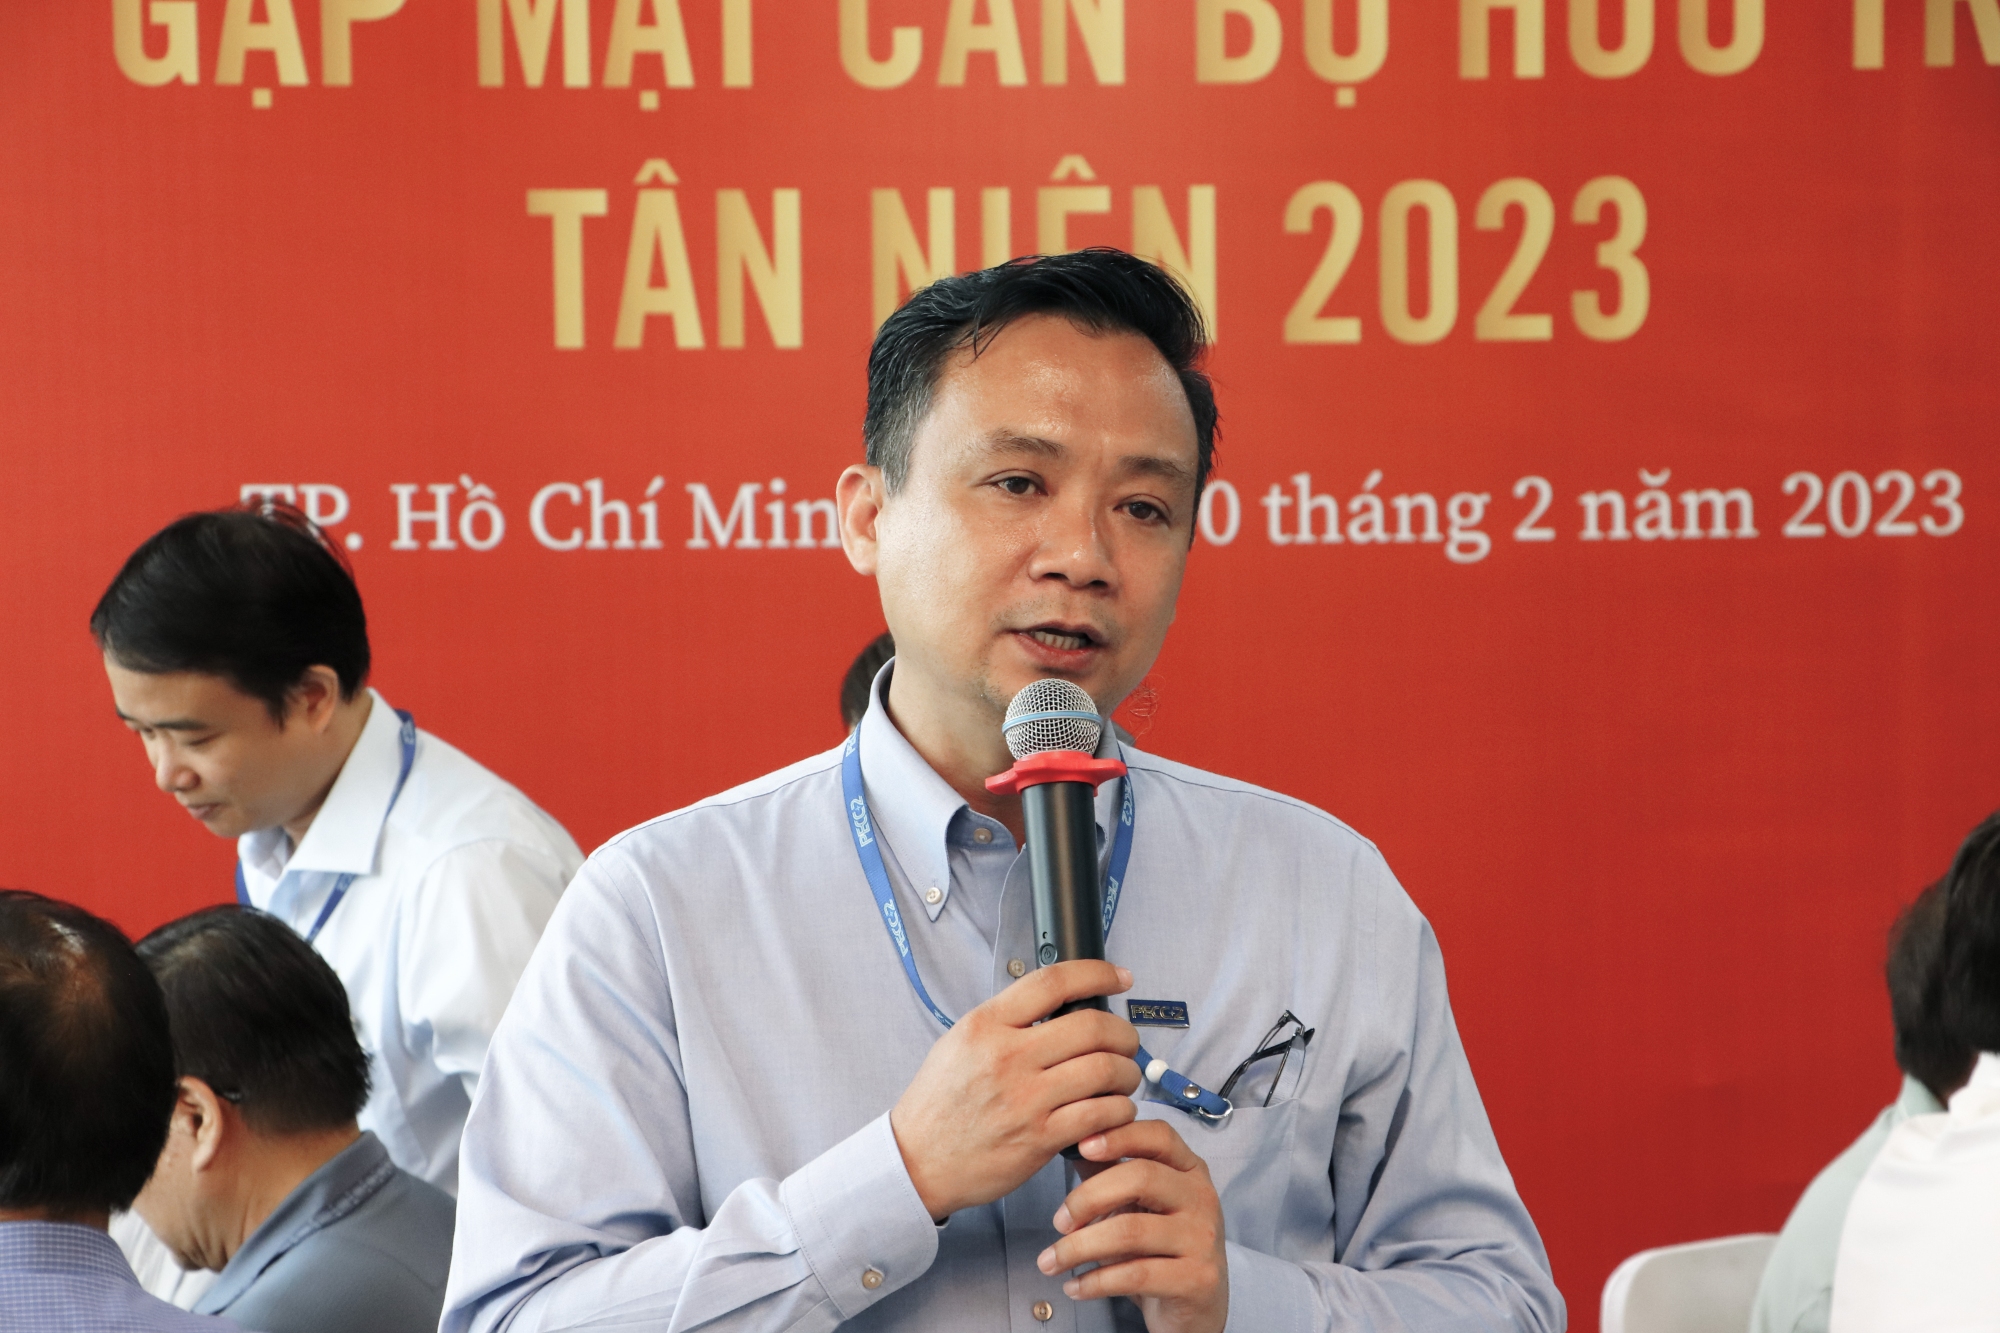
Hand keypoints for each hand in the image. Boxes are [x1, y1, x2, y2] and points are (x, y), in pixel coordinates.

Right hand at [890, 960, 1140, 1218]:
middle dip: (1123, 1033)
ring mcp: (1025, 1099)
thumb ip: (1007, 1021)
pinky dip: (1118, 1110)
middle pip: (1092, 1026)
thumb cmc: (940, 1102)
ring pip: (1105, 1070)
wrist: (918, 1161)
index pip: (1053, 982)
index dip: (1097, 972)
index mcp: (987, 1025)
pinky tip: (1113, 1110)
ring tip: (1123, 1079)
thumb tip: (1061, 1006)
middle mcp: (1007, 1056)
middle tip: (1126, 1042)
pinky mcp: (1039, 1138)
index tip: (1120, 976)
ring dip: (1127, 1073)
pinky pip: (1100, 1114)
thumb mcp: (961, 1042)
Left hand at [1036, 1119, 1227, 1332]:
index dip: (1120, 1136)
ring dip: (1079, 1247)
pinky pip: (1135, 1275)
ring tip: (1050, 1261)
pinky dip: (1094, 1282)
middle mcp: (1202, 1198)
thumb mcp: (1139, 1205)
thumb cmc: (1160, 1248)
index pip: (1159, 1136)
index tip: (1080, 1146)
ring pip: (1131, 1231)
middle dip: (1087, 1197)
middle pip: (1140, 1177)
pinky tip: (1074, 1286)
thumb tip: (1068, 1143)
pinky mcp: (1197, 1279)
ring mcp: (1203, 1239)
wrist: (1196, 1307)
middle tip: (1059, 1221)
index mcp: (1190, 1170)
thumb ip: (1109, 1173)